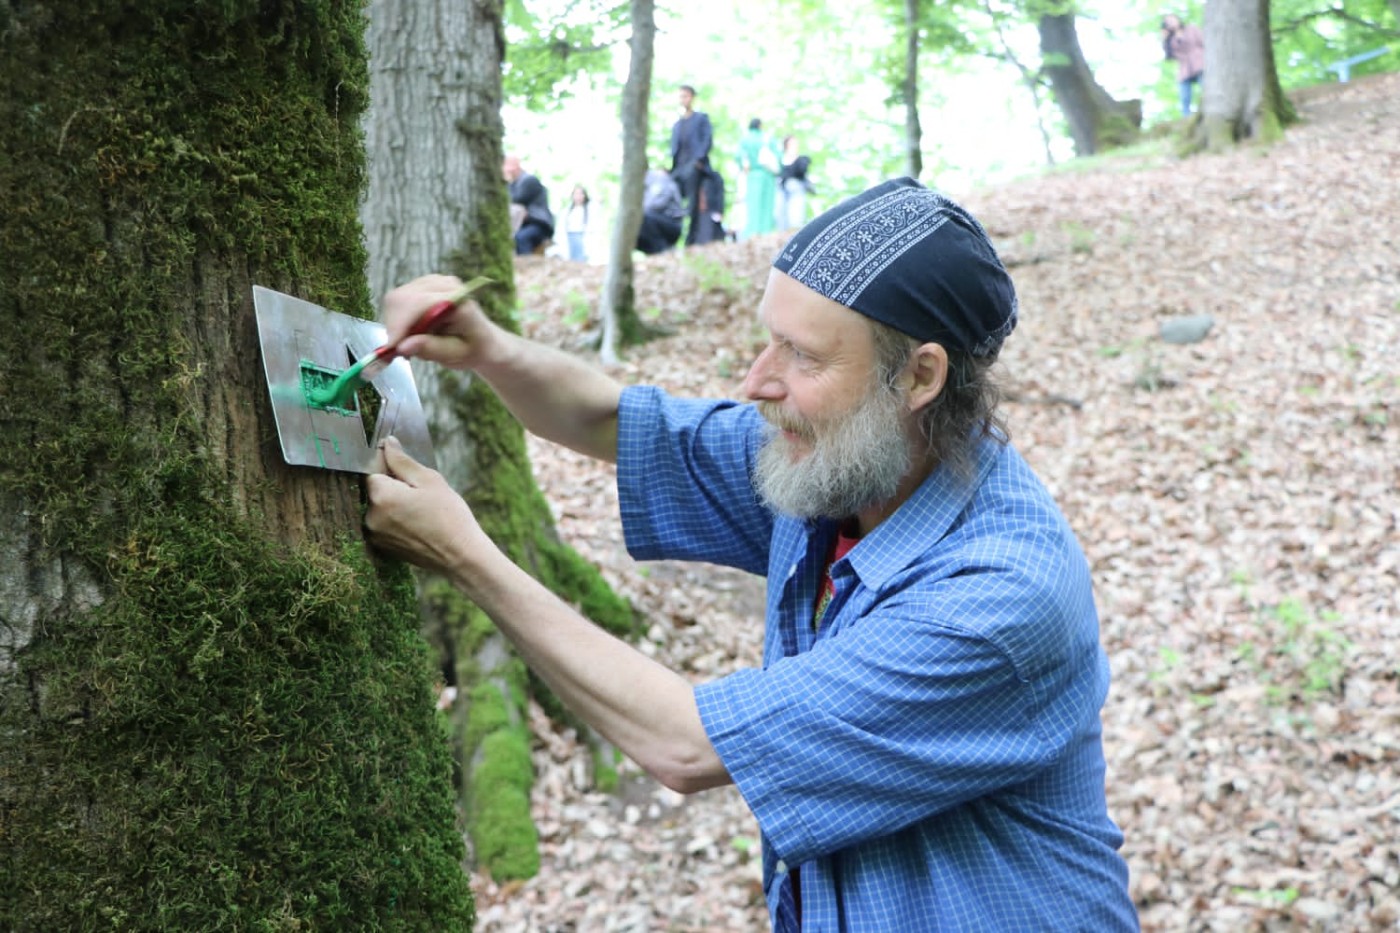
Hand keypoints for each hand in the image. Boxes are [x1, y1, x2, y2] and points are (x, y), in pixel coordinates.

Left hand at [364, 436, 488, 574]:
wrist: (460, 556)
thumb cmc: (449, 516)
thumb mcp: (430, 480)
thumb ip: (403, 461)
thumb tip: (387, 444)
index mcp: (381, 496)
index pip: (373, 469)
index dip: (391, 466)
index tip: (410, 473)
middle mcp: (371, 516)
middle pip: (376, 490)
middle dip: (394, 487)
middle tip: (422, 494)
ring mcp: (375, 534)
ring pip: (381, 507)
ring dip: (395, 504)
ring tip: (422, 512)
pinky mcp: (382, 547)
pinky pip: (385, 524)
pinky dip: (397, 520)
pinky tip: (419, 524)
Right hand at [382, 274, 496, 369]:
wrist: (483, 341)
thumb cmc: (472, 349)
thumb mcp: (455, 355)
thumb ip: (430, 349)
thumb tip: (402, 346)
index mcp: (459, 301)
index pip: (420, 303)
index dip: (401, 324)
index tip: (392, 348)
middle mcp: (446, 284)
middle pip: (402, 297)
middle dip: (395, 325)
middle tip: (399, 350)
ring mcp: (433, 281)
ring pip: (396, 298)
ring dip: (396, 323)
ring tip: (411, 343)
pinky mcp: (423, 284)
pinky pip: (398, 300)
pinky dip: (398, 319)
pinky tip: (413, 332)